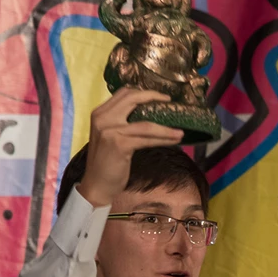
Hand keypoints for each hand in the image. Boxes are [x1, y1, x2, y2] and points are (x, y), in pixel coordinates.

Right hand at [76, 88, 183, 207]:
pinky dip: (163, 139)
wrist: (96, 183)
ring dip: (166, 128)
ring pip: (146, 124)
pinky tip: (174, 140)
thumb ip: (121, 122)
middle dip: (154, 98)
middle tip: (171, 103)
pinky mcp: (119, 144)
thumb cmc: (107, 161)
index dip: (143, 92)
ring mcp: (110, 130)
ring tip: (181, 131)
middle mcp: (103, 118)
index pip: (123, 93)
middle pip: (133, 99)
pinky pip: (147, 139)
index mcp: (100, 113)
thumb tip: (147, 114)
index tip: (159, 97)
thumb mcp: (110, 135)